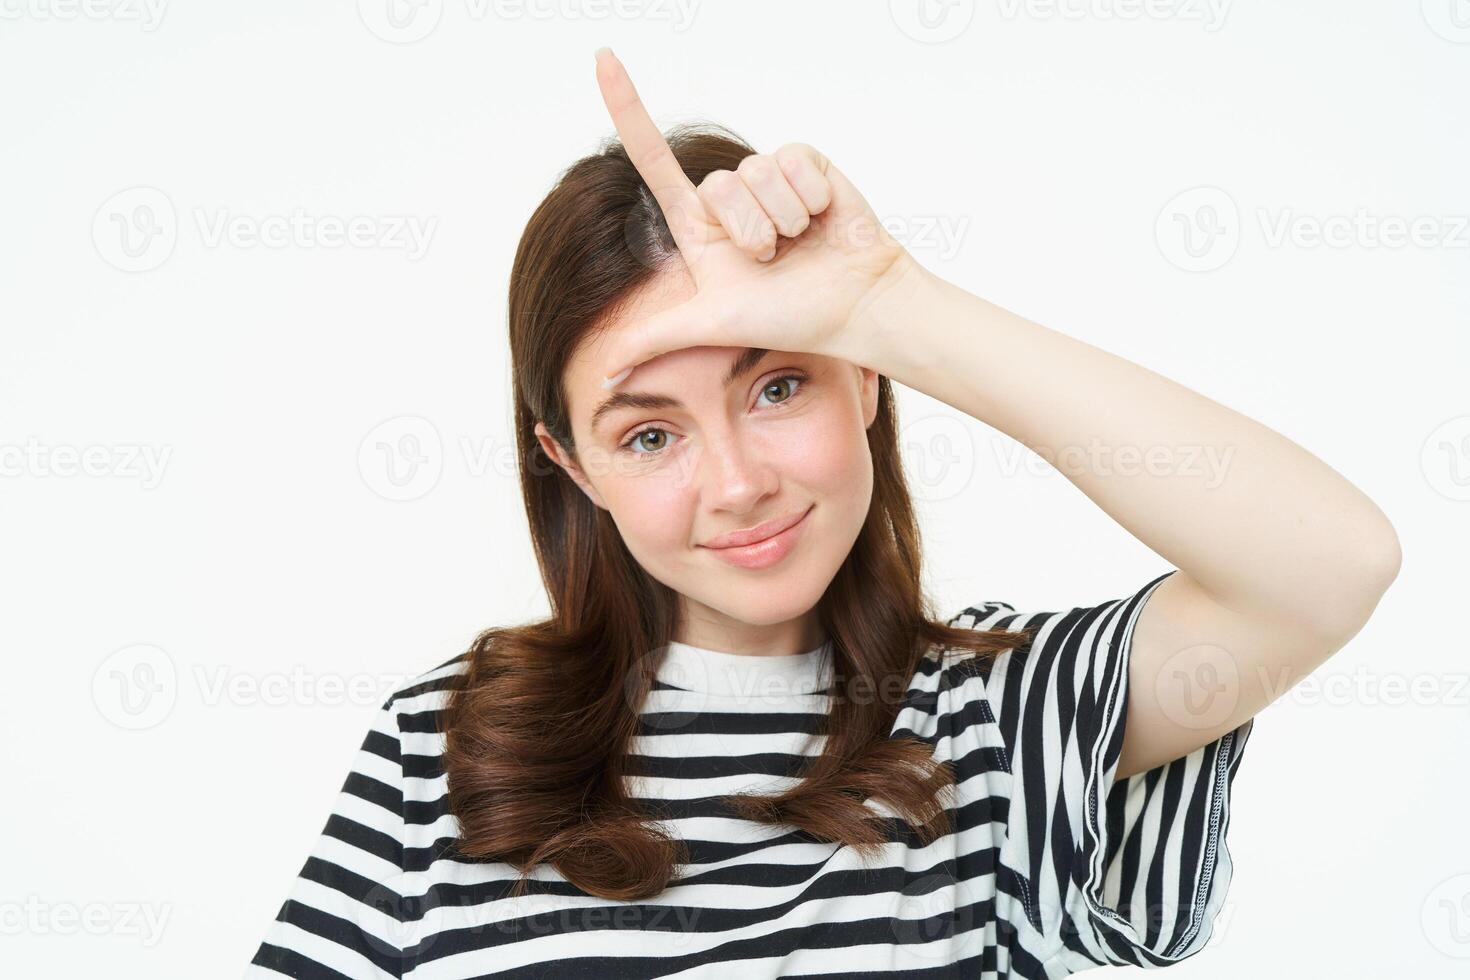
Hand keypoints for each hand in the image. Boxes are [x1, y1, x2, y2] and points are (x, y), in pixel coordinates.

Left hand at [592, 46, 916, 388]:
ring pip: (754, 173)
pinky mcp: (805, 162)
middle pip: (716, 184)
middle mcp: (729, 197)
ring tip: (800, 244)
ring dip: (780, 218)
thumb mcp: (710, 326)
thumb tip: (601, 378)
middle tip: (773, 260)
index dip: (626, 108)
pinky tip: (822, 219)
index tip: (601, 57)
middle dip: (748, 231)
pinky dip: (808, 197)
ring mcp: (768, 177)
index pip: (652, 160)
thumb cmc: (788, 318)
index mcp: (699, 227)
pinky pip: (791, 159)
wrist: (854, 307)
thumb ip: (652, 342)